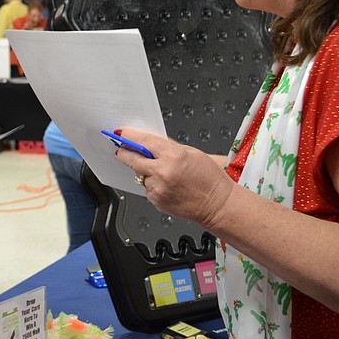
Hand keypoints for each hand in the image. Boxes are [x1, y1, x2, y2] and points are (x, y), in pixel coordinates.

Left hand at [113, 128, 233, 227]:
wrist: (218, 205)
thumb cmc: (210, 179)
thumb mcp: (192, 153)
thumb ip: (168, 147)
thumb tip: (150, 142)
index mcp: (172, 156)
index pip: (143, 142)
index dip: (129, 136)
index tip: (121, 133)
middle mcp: (162, 172)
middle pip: (132, 160)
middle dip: (124, 153)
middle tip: (121, 150)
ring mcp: (158, 189)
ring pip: (140, 176)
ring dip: (145, 172)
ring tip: (166, 174)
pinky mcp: (156, 201)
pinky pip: (147, 189)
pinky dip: (152, 185)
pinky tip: (168, 186)